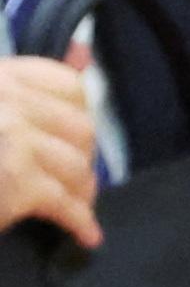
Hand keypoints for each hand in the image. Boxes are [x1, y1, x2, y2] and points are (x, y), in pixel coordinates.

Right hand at [1, 47, 103, 246]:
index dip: (77, 115)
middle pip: (80, 128)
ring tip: (76, 206)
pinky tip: (85, 235)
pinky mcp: (17, 178)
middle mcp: (6, 99)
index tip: (71, 139)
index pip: (66, 85)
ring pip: (77, 166)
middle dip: (83, 158)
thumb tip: (83, 52)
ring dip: (82, 191)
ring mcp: (12, 136)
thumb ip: (28, 84)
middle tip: (72, 180)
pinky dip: (80, 222)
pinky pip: (66, 203)